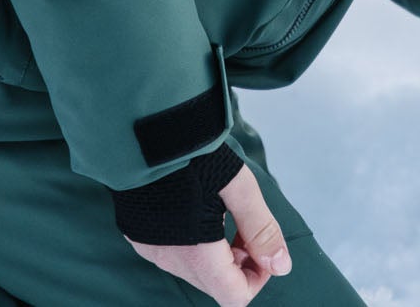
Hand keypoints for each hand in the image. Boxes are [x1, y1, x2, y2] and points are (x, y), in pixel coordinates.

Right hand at [127, 165, 291, 306]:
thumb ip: (261, 229)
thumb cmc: (190, 154)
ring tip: (220, 210)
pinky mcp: (138, 235)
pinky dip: (191, 243)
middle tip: (242, 222)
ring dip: (215, 252)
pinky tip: (196, 208)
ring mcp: (149, 250)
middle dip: (238, 261)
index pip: (235, 297)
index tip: (260, 244)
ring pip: (194, 270)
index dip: (257, 277)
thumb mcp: (238, 187)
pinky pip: (172, 254)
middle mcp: (169, 260)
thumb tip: (281, 266)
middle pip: (215, 283)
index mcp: (196, 254)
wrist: (139, 130)